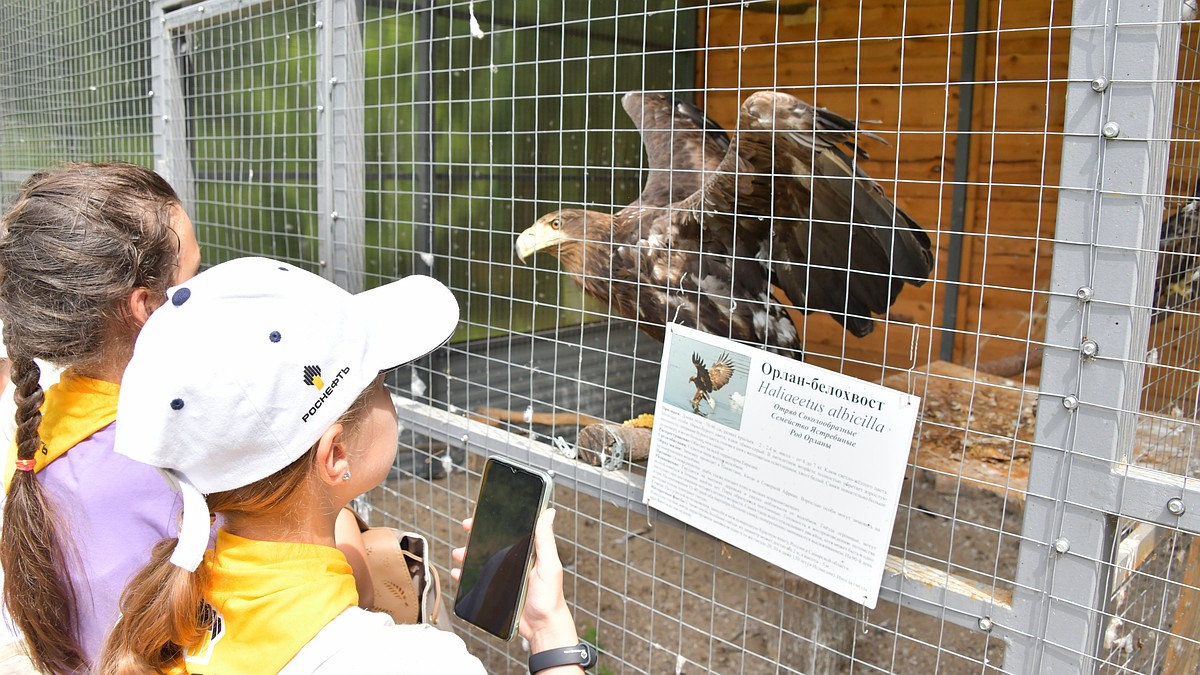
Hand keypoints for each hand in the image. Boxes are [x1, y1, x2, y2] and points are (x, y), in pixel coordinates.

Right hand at [451, 509, 578, 650]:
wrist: (542, 627)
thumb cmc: (550, 598)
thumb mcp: (549, 565)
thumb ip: (546, 540)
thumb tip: (549, 512)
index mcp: (529, 553)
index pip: (510, 532)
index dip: (495, 523)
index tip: (482, 515)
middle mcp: (516, 563)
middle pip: (492, 545)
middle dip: (477, 537)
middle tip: (467, 530)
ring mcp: (505, 577)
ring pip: (481, 561)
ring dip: (468, 555)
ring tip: (459, 554)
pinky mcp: (496, 592)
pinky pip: (477, 581)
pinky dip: (465, 576)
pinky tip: (458, 573)